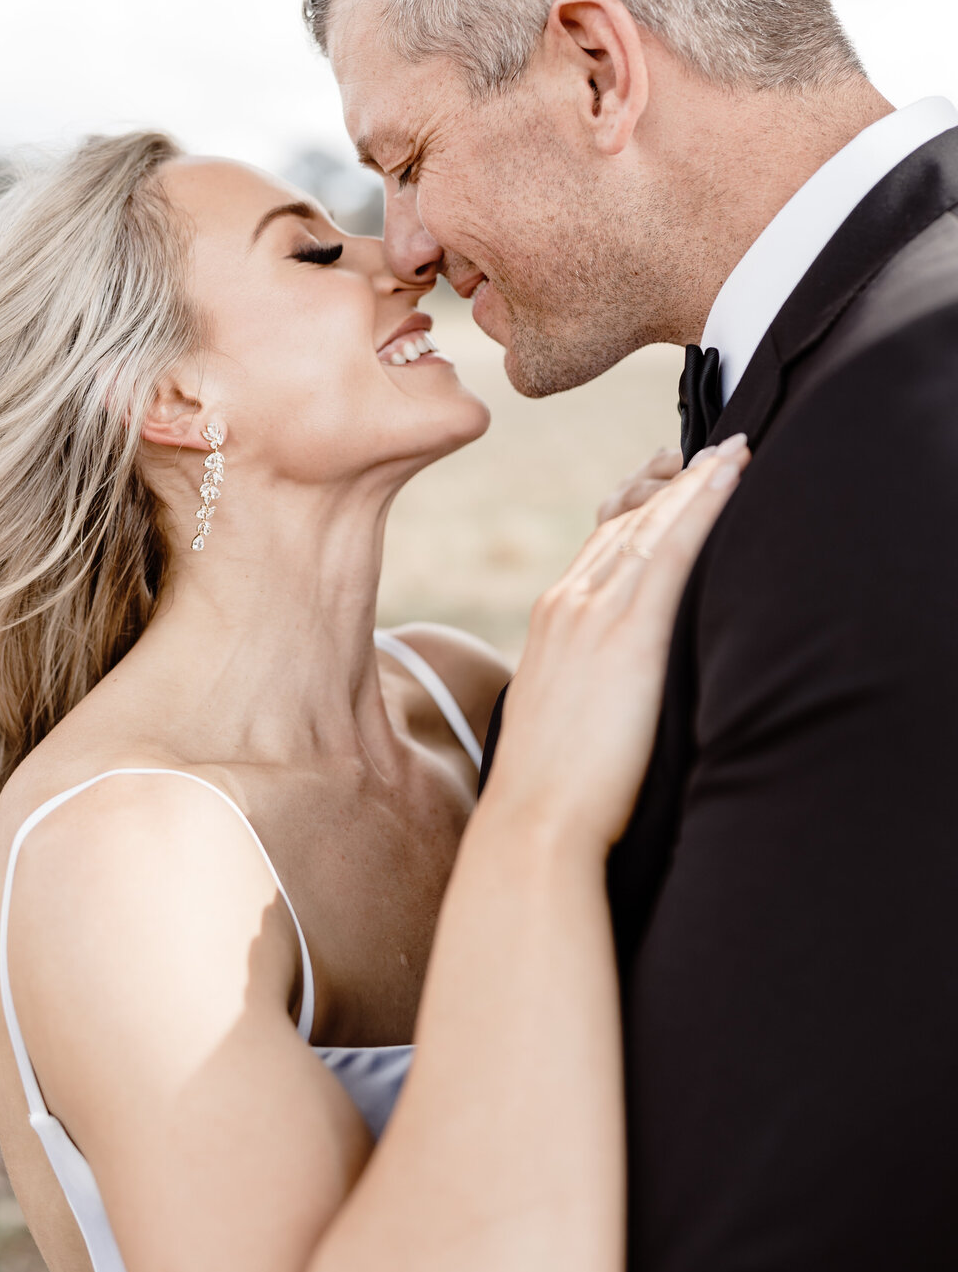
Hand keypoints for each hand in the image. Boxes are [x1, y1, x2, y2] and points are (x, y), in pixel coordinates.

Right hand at [490, 436, 749, 849]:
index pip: (602, 542)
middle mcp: (567, 603)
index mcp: (552, 620)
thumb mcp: (565, 715)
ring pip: (653, 525)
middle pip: (629, 521)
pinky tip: (729, 483)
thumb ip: (588, 680)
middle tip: (718, 449)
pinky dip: (702, 508)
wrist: (535, 822)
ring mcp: (593, 613)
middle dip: (675, 481)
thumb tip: (617, 684)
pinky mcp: (626, 634)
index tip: (670, 477)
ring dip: (698, 483)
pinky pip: (673, 551)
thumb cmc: (553, 790)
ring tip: (737, 453)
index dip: (642, 504)